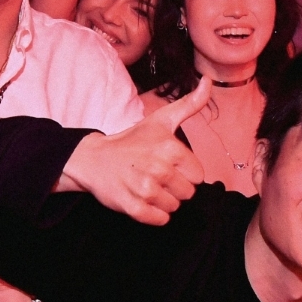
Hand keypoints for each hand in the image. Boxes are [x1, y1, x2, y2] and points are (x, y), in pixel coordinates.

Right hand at [60, 81, 209, 223]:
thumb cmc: (132, 140)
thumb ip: (189, 104)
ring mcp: (145, 189)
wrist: (94, 159)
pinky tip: (141, 198)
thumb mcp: (161, 120)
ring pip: (174, 207)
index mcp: (170, 148)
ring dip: (163, 200)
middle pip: (188, 193)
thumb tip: (208, 81)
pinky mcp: (133, 207)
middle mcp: (159, 168)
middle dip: (174, 186)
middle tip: (155, 175)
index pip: (198, 175)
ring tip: (146, 184)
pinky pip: (160, 220)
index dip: (185, 171)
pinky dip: (153, 214)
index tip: (167, 163)